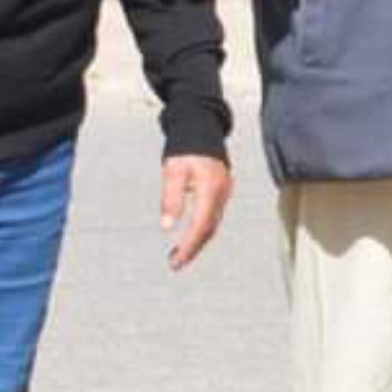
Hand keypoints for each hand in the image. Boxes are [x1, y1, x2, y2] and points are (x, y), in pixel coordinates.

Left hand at [160, 154, 230, 269]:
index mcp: (210, 190)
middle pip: (209, 230)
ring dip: (197, 242)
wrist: (202, 127)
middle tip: (175, 263)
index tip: (177, 260)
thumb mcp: (172, 171)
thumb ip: (171, 199)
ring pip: (212, 225)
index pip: (200, 226)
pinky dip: (202, 230)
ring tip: (179, 254)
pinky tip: (191, 235)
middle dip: (193, 249)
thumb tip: (166, 226)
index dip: (189, 246)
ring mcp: (224, 193)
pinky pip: (214, 217)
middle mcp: (221, 194)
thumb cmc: (186, 147)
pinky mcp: (221, 191)